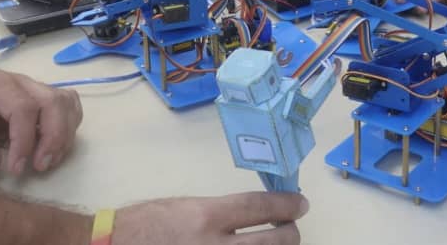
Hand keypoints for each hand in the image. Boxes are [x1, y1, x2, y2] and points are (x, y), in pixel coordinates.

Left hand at [0, 65, 82, 175]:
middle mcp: (24, 84)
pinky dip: (70, 123)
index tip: (16, 169)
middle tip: (40, 166)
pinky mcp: (40, 96)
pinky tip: (57, 143)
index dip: (25, 141)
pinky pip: (67, 103)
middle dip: (54, 138)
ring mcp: (36, 88)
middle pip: (54, 103)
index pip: (24, 109)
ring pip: (66, 103)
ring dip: (64, 133)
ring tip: (48, 160)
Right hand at [111, 193, 308, 244]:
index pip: (260, 208)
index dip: (286, 206)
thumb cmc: (146, 224)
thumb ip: (220, 212)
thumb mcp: (186, 207)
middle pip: (272, 243)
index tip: (300, 204)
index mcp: (206, 217)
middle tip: (292, 229)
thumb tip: (255, 214)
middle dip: (290, 235)